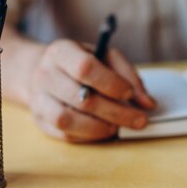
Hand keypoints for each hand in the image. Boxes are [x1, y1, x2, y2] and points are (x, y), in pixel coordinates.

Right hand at [28, 39, 155, 142]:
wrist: (41, 71)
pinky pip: (66, 135)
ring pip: (68, 121)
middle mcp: (45, 75)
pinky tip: (104, 129)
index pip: (85, 68)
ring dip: (100, 127)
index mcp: (61, 52)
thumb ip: (127, 75)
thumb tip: (147, 103)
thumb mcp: (103, 55)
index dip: (111, 83)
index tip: (130, 94)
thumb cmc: (79, 62)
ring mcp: (39, 100)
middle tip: (140, 120)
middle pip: (82, 98)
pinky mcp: (40, 122)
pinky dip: (90, 136)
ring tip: (119, 126)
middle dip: (117, 112)